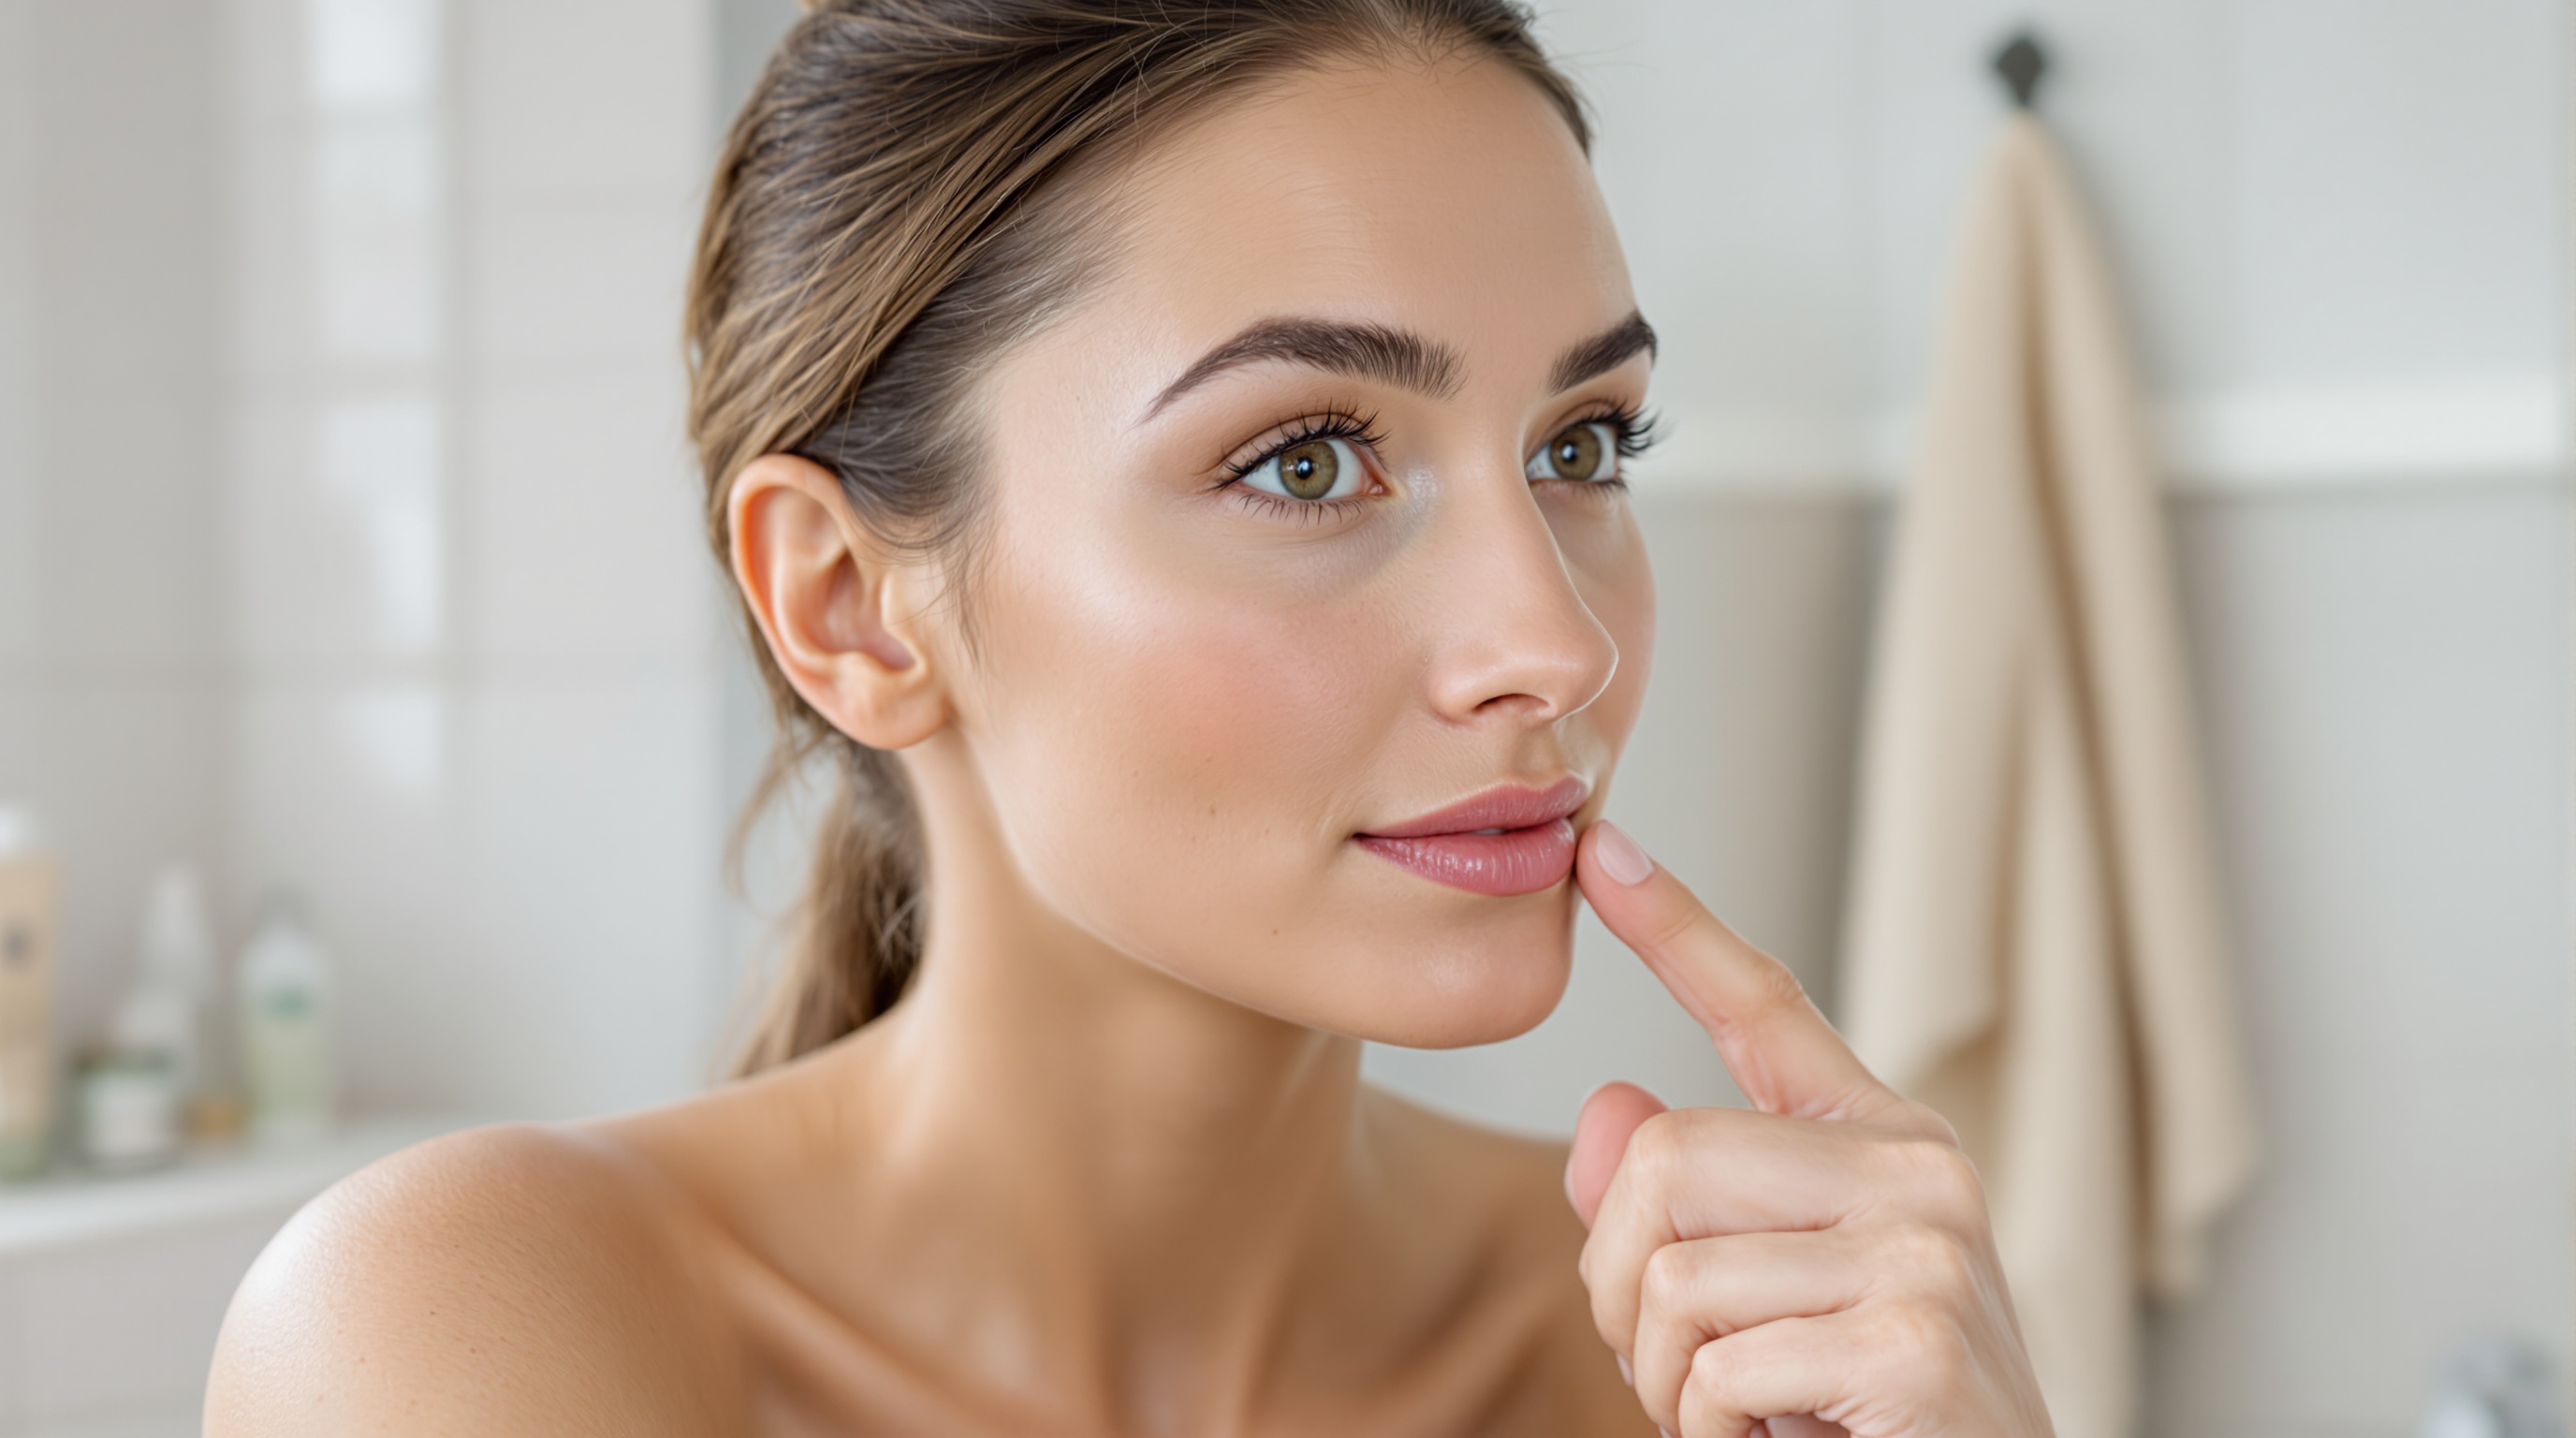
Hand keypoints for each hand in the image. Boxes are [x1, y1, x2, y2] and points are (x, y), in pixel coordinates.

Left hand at [1564, 822, 2053, 1437]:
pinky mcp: (1916, 1338)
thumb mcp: (1756, 1308)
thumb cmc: (1861, 1422)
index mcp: (1883, 1146)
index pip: (1765, 1007)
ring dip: (1669, 1384)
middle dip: (1621, 1290)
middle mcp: (1918, 1172)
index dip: (1675, 927)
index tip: (1603, 848)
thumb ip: (1677, 1217)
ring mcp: (1927, 1249)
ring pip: (1674, 1277)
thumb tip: (1604, 1107)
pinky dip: (1713, 1436)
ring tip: (1748, 1420)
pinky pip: (1720, 1369)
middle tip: (1678, 1375)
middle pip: (1663, 1159)